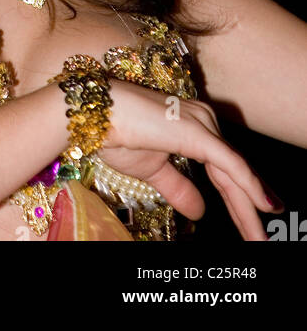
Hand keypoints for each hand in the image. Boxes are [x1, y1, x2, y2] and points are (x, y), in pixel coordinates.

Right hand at [94, 80, 279, 241]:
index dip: (239, 198)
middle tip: (262, 241)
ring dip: (248, 209)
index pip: (224, 170)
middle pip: (232, 174)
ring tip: (260, 239)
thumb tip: (200, 212)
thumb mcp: (152, 170)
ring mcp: (202, 124)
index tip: (254, 224)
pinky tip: (264, 206)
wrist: (95, 117)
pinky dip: (250, 186)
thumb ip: (178, 188)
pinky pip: (230, 164)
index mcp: (194, 128)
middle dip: (247, 210)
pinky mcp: (197, 132)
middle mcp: (204, 121)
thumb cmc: (116, 134)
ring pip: (234, 174)